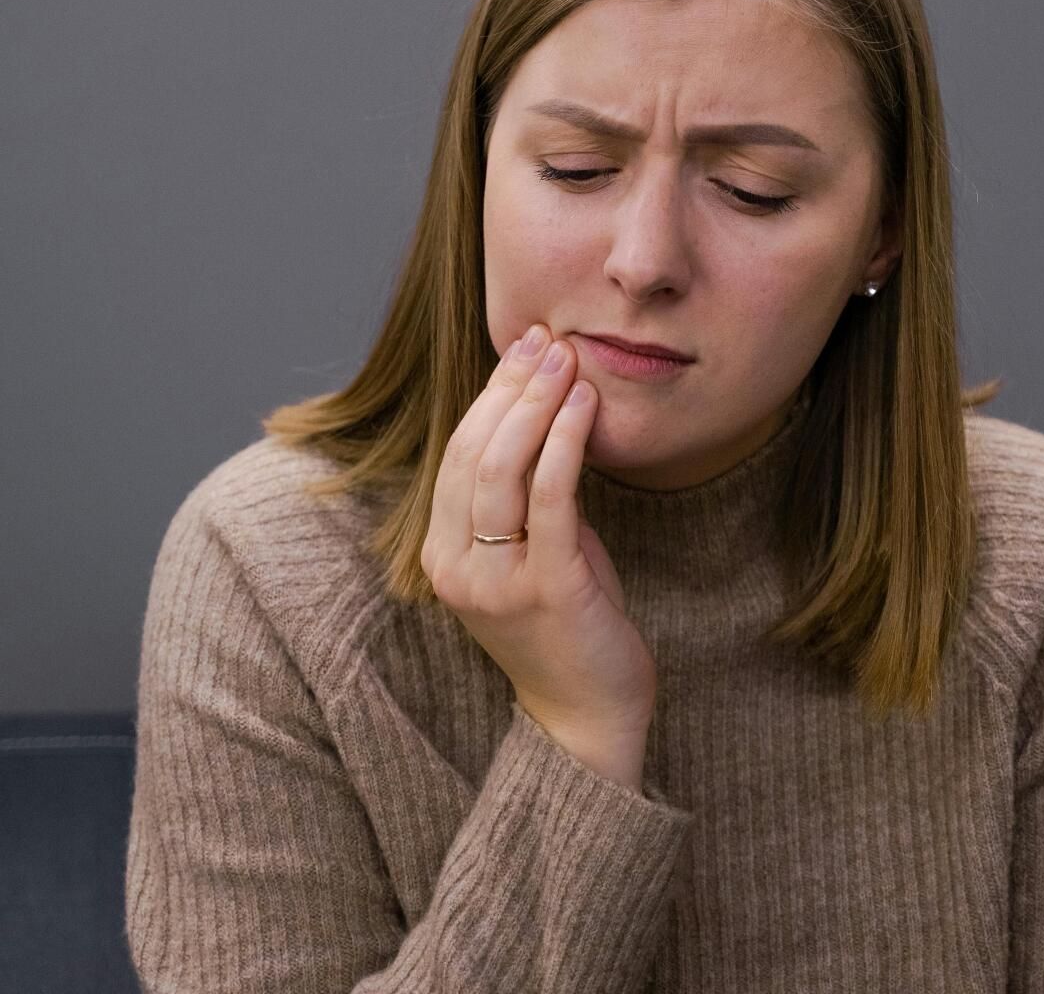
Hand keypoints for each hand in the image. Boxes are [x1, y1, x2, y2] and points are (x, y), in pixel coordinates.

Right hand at [421, 322, 657, 742]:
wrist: (588, 717)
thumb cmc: (566, 624)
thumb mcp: (532, 549)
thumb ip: (525, 493)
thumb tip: (545, 408)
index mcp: (443, 554)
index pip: (458, 453)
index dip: (490, 393)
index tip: (523, 345)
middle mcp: (456, 566)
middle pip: (474, 453)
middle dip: (511, 386)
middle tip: (545, 339)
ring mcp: (496, 581)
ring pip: (502, 469)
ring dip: (536, 404)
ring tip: (567, 358)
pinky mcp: (546, 588)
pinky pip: (550, 499)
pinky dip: (566, 442)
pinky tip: (584, 405)